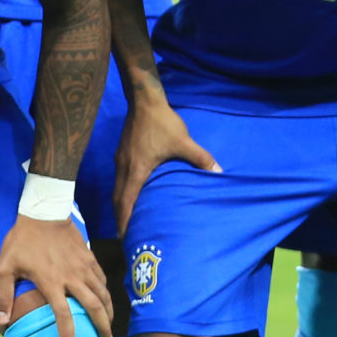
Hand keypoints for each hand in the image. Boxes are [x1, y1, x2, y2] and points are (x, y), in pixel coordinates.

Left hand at [0, 214, 114, 336]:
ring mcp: (84, 267)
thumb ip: (3, 295)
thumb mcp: (5, 266)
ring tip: (108, 329)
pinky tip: (106, 303)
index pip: (64, 315)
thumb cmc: (21, 240)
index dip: (68, 335)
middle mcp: (72, 277)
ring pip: (103, 295)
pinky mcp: (90, 258)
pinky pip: (103, 281)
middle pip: (94, 308)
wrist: (44, 211)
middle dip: (101, 328)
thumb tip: (2, 320)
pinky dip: (106, 294)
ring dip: (108, 314)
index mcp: (51, 282)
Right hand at [112, 93, 219, 234]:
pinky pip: (119, 178)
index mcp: (136, 170)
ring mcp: (120, 159)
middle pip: (117, 199)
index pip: (126, 201)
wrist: (144, 101)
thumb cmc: (162, 123)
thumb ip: (200, 158)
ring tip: (127, 218)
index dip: (124, 220)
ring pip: (117, 188)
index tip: (124, 236)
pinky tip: (131, 193)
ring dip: (121, 205)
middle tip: (125, 235)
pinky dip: (123, 191)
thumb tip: (218, 172)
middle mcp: (123, 167)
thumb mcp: (183, 141)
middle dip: (120, 218)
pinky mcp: (122, 153)